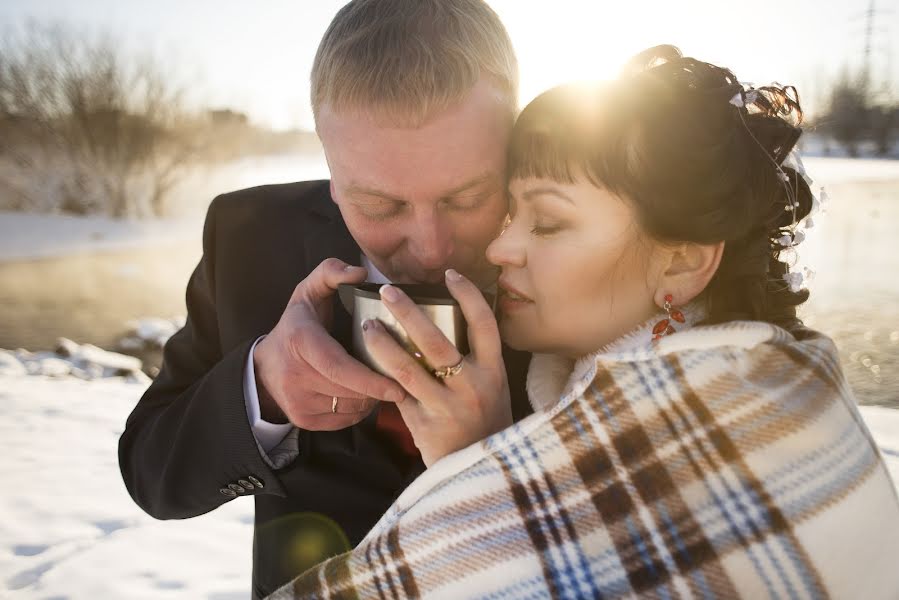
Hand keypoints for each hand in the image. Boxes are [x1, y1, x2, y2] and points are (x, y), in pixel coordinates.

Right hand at [253, 258, 405, 430]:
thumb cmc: (297, 325)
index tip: (398, 385)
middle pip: (349, 391)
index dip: (370, 379)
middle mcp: (294, 376)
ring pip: (350, 408)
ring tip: (377, 382)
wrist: (264, 366)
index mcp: (300, 341)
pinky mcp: (302, 420)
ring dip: (370, 398)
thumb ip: (331, 272)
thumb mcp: (309, 291)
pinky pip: (343, 420)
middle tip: (397, 377)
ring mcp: (297, 402)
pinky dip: (358, 409)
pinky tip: (361, 393)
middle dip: (377, 388)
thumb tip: (360, 272)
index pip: (338, 367)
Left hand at [362, 269, 510, 466]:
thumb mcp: (493, 389)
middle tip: (388, 292)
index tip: (449, 275)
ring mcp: (447, 407)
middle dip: (409, 313)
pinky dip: (382, 377)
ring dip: (384, 344)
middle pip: (437, 342)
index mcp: (494, 372)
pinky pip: (398, 395)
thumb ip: (475, 361)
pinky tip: (366, 362)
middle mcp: (474, 386)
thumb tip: (448, 321)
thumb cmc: (486, 424)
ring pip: (409, 368)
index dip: (468, 296)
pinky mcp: (424, 426)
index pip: (484, 325)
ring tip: (368, 326)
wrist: (482, 474)